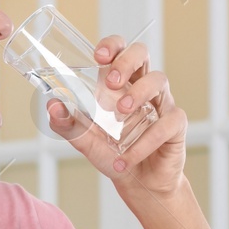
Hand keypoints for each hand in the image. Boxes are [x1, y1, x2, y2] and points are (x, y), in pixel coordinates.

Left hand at [45, 36, 186, 197]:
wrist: (138, 183)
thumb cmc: (113, 153)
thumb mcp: (85, 140)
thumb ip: (67, 123)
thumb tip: (52, 106)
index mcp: (119, 84)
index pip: (119, 50)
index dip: (112, 45)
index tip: (98, 57)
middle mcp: (141, 87)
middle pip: (142, 53)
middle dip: (126, 61)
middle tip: (111, 83)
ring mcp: (161, 103)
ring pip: (158, 80)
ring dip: (138, 93)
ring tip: (120, 114)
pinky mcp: (175, 125)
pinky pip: (167, 123)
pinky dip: (145, 141)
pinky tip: (126, 157)